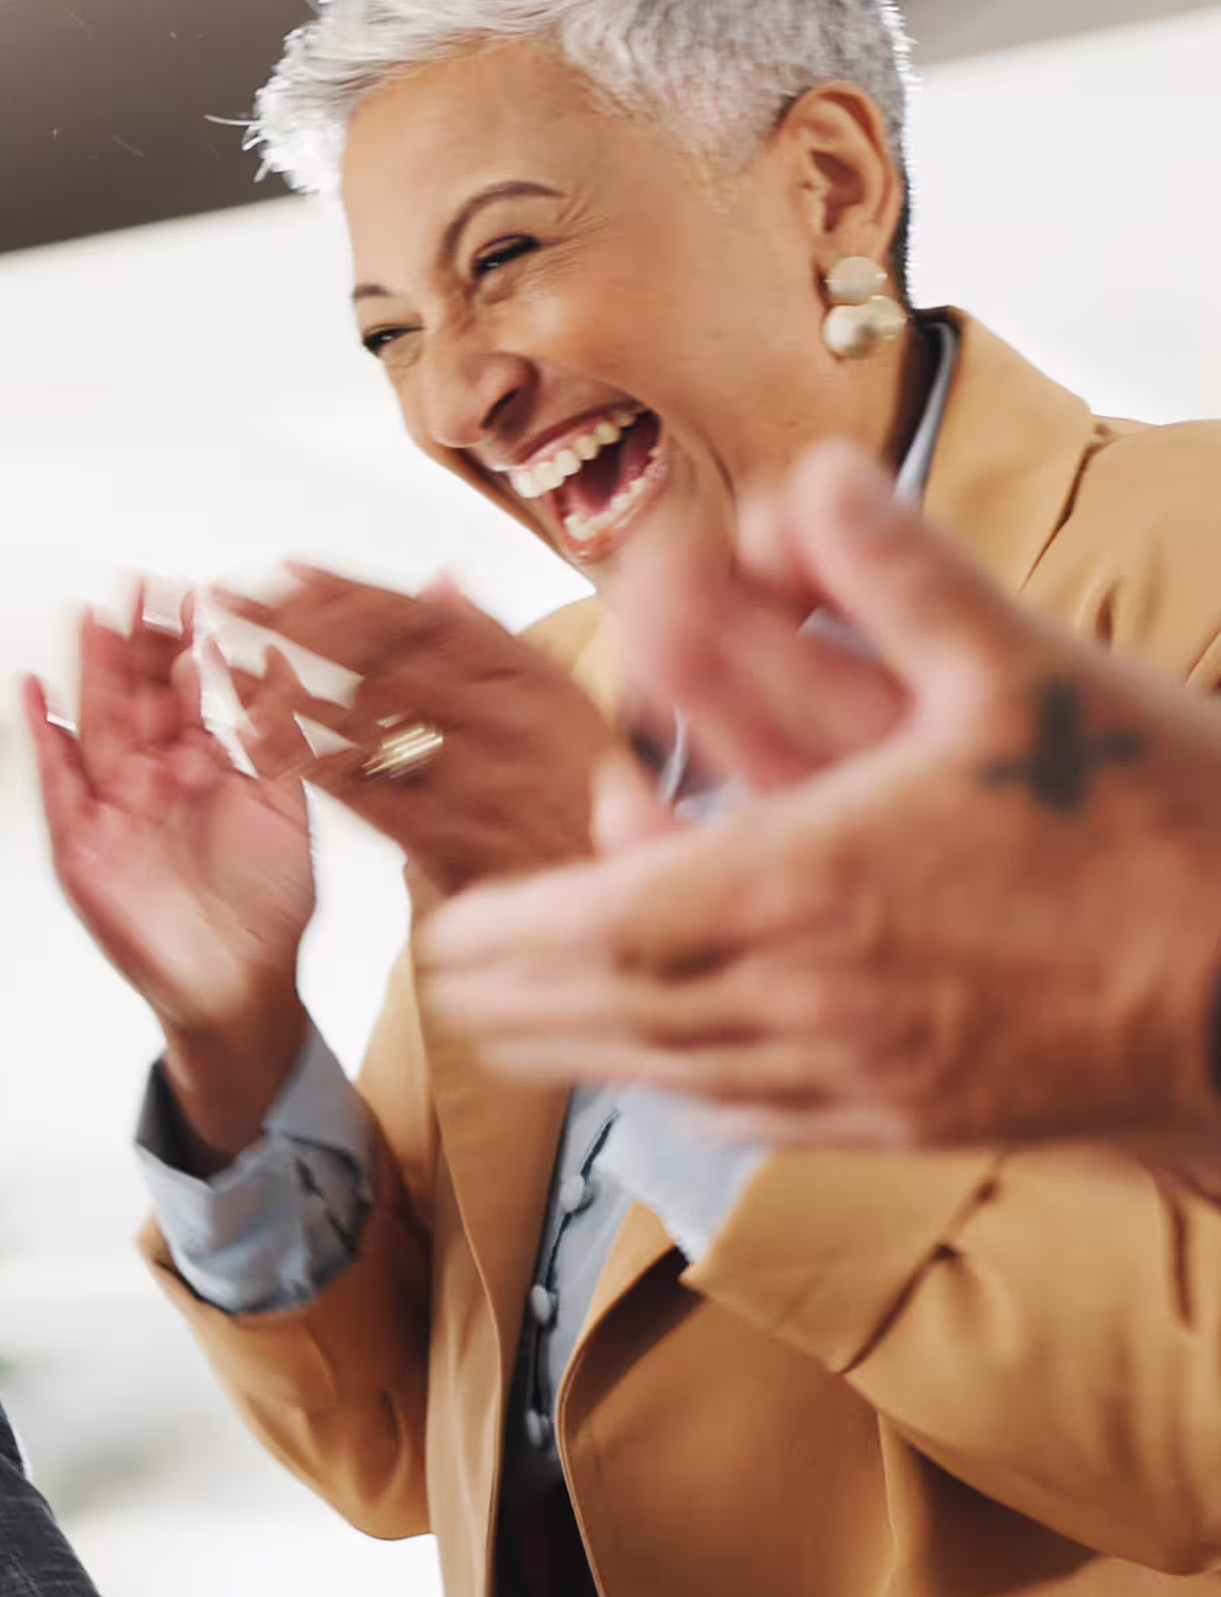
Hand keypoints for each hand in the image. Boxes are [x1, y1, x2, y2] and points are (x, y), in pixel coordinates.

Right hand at [25, 582, 317, 1156]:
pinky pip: (56, 785)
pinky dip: (42, 740)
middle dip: (133, 641)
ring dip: (89, 671)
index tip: (193, 589)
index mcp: (200, 766)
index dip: (186, 641)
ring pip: (96, 726)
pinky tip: (34, 692)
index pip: (186, 689)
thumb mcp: (286, 807)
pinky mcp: (81, 847)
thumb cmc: (268, 907)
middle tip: (136, 584)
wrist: (243, 985)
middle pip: (135, 695)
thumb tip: (283, 658)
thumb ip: (277, 737)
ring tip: (91, 616)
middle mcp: (152, 779)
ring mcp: (112, 809)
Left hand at [222, 564, 627, 894]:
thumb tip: (439, 573)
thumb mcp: (555, 708)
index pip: (422, 616)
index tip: (276, 571)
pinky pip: (364, 793)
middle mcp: (517, 716)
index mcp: (535, 673)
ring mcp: (489, 780)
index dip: (342, 588)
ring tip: (215, 662)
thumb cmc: (572, 795)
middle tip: (221, 605)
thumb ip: (492, 643)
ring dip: (282, 685)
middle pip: (383, 656)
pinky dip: (304, 761)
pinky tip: (251, 740)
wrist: (608, 897)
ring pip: (365, 718)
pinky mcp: (456, 841)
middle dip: (291, 625)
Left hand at [416, 445, 1220, 1150]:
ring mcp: (860, 1078)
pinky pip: (756, 1117)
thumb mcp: (1023, 665)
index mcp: (805, 887)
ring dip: (581, 1048)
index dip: (507, 936)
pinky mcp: (912, 1122)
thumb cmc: (1158, 824)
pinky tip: (668, 1071)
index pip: (595, 929)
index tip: (448, 929)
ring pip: (670, 1076)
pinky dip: (684, 1088)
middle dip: (512, 997)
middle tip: (447, 977)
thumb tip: (808, 473)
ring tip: (517, 1028)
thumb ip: (896, 567)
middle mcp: (809, 999)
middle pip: (606, 1017)